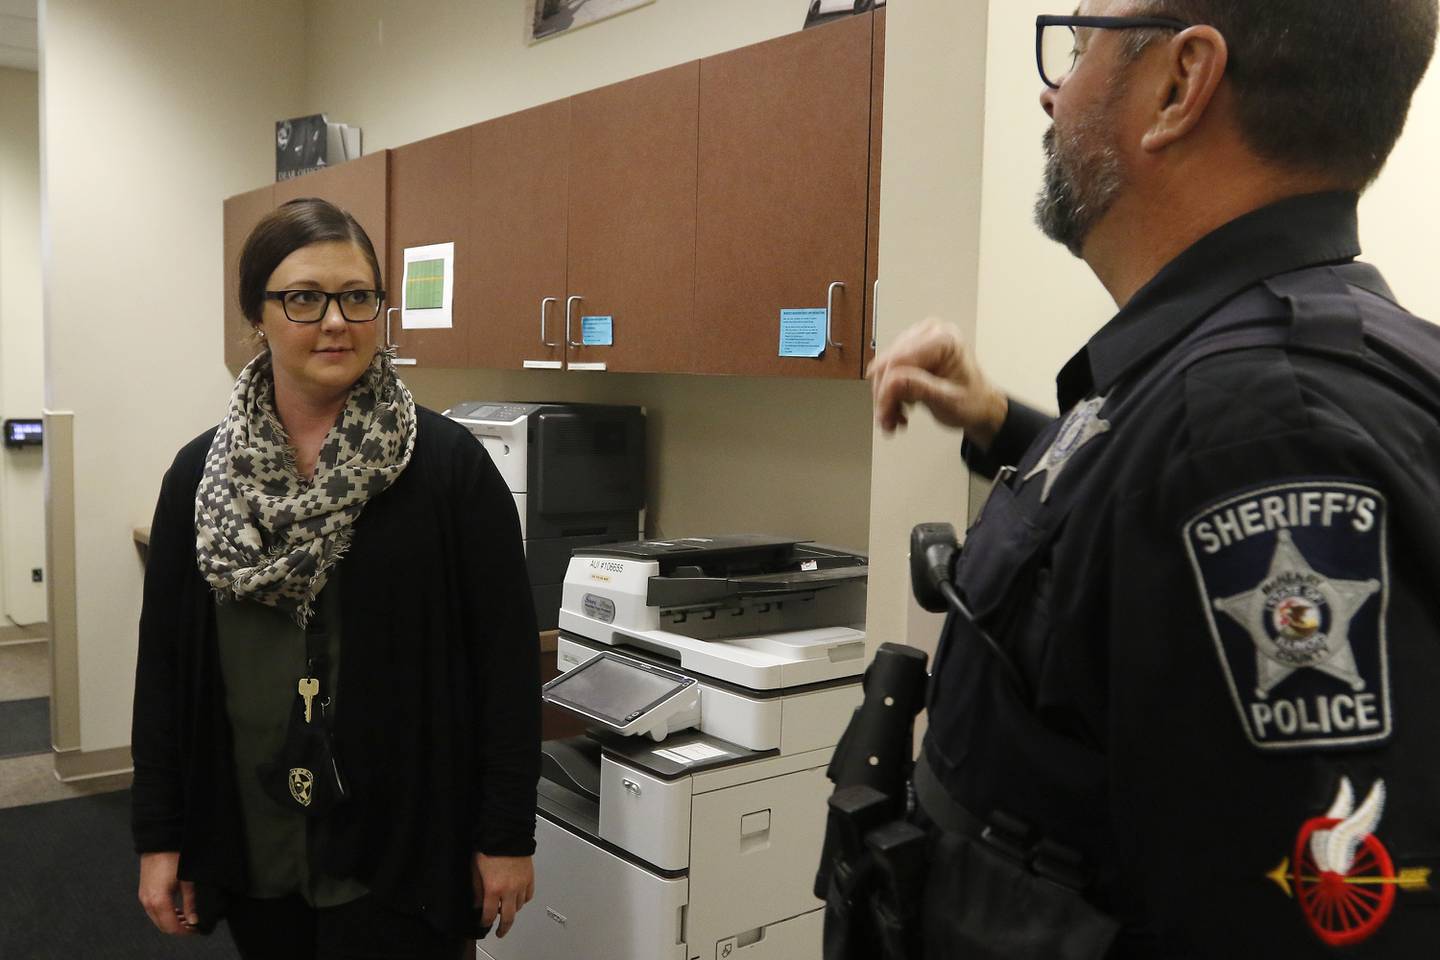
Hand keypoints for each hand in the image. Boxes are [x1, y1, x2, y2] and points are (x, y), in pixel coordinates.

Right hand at [138, 851, 196, 934]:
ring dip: (171, 921)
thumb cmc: (174, 857)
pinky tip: (176, 909)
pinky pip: (153, 910)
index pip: (171, 926)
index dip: (185, 932)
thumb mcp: (187, 881)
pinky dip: (164, 914)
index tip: (196, 930)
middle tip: (193, 925)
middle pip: (163, 926)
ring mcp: (144, 897)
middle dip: (178, 928)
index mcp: (159, 901)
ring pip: (157, 919)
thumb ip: (190, 903)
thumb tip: (194, 919)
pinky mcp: (144, 892)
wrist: (159, 842)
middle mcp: (148, 902)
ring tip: (187, 918)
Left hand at [473, 853, 533, 937]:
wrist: (507, 833)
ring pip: (519, 907)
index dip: (485, 921)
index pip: (489, 914)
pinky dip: (523, 899)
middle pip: (508, 917)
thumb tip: (477, 902)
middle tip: (500, 932)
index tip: (484, 923)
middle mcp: (509, 889)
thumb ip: (477, 889)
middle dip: (503, 928)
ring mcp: (521, 884)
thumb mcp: (476, 869)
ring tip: (506, 908)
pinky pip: (529, 895)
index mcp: (493, 888)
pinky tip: (518, 897)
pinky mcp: (530, 878)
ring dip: (512, 910)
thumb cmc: (490, 847)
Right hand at [868, 318, 1007, 447]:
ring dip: (886, 397)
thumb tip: (891, 382)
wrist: (980, 406)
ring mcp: (919, 340)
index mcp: (944, 339)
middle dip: (885, 396)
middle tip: (888, 420)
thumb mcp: (949, 400)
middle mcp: (929, 333)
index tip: (885, 415)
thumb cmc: (973, 402)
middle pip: (889, 363)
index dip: (887, 390)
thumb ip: (920, 389)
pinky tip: (900, 408)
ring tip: (896, 417)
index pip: (900, 361)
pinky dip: (890, 393)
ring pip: (885, 368)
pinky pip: (889, 370)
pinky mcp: (911, 351)